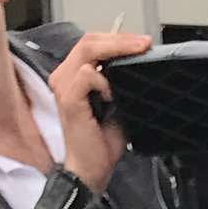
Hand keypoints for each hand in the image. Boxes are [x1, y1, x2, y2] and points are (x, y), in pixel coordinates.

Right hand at [47, 29, 149, 192]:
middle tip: (143, 44)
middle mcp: (64, 76)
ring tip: (133, 63)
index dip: (117, 38)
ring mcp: (64, 86)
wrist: (90, 170)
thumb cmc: (100, 142)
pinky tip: (112, 96)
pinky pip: (87, 74)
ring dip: (114, 52)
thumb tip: (138, 64)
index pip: (93, 43)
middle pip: (89, 39)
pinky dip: (104, 81)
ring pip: (87, 49)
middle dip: (120, 39)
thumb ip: (120, 82)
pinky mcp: (68, 98)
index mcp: (73, 75)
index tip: (142, 43)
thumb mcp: (117, 104)